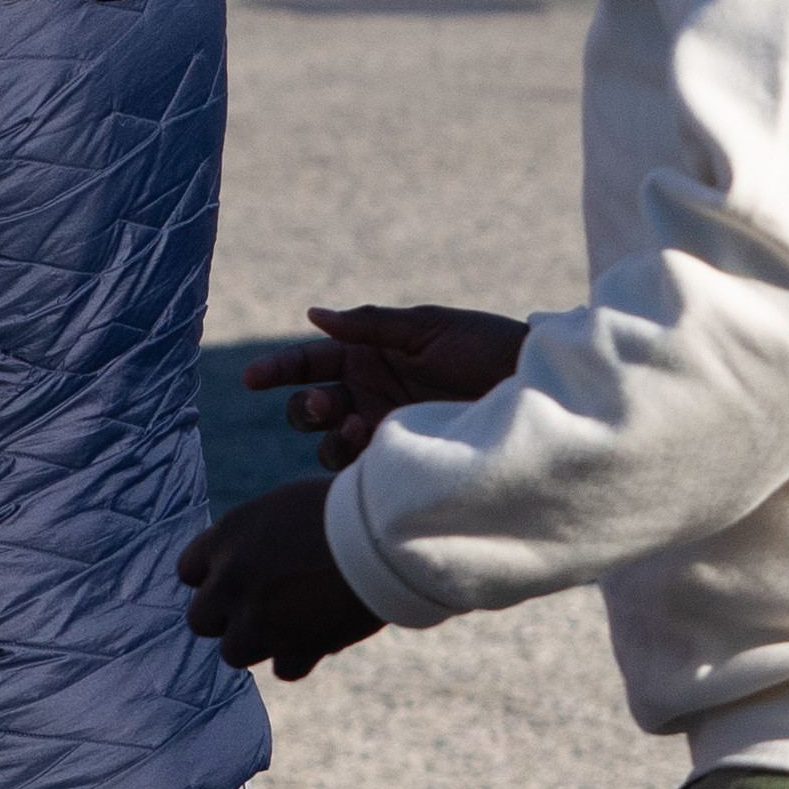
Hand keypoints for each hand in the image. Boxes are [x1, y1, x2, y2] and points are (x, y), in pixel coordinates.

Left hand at [175, 475, 389, 680]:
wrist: (379, 536)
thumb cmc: (339, 508)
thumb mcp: (279, 507)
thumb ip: (250, 540)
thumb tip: (244, 562)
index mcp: (225, 538)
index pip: (187, 571)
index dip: (211, 579)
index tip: (234, 580)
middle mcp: (231, 582)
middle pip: (200, 620)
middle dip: (225, 618)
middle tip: (256, 609)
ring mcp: (260, 620)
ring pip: (234, 653)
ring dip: (257, 642)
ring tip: (287, 625)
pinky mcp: (296, 648)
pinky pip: (283, 669)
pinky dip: (298, 658)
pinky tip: (317, 637)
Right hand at [235, 302, 528, 472]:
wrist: (537, 393)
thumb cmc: (488, 349)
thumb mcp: (429, 328)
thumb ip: (370, 325)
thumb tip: (314, 316)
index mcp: (370, 356)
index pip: (309, 363)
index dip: (277, 370)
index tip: (250, 380)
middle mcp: (371, 394)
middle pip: (311, 408)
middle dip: (306, 408)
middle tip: (327, 407)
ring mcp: (387, 430)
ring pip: (330, 444)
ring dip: (333, 437)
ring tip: (362, 430)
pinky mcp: (406, 461)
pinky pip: (363, 472)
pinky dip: (357, 463)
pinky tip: (375, 449)